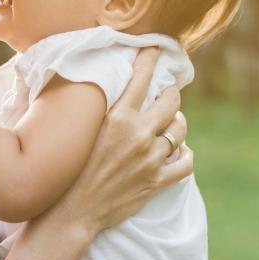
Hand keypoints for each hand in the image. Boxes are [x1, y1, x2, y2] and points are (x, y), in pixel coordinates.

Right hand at [39, 47, 192, 236]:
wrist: (74, 210)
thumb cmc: (72, 168)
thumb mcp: (85, 130)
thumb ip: (104, 109)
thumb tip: (113, 87)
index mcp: (118, 117)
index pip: (142, 77)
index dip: (151, 58)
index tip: (155, 48)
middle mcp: (139, 134)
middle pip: (172, 101)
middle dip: (171, 94)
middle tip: (166, 94)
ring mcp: (151, 159)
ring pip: (180, 130)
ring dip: (177, 125)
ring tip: (171, 124)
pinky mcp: (157, 181)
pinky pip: (186, 163)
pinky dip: (184, 156)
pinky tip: (178, 153)